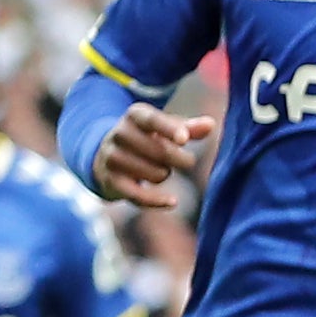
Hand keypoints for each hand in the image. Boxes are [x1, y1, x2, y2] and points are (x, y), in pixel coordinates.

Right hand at [91, 103, 212, 208]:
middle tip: (186, 161)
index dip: (169, 129)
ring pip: (155, 174)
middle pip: (160, 152)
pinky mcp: (111, 181)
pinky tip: (172, 201)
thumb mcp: (164, 128)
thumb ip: (189, 127)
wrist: (105, 156)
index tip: (184, 139)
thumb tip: (211, 125)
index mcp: (134, 115)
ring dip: (164, 174)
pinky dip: (157, 201)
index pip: (152, 120)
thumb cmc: (146, 138)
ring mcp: (113, 158)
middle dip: (181, 159)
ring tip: (159, 169)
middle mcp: (119, 134)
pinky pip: (139, 196)